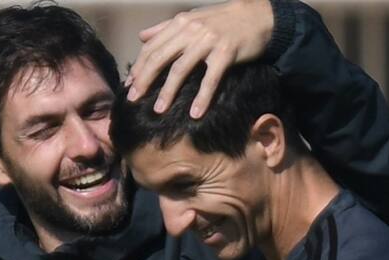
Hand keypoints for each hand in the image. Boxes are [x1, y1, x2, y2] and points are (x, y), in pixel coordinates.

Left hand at [127, 0, 273, 117]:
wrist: (259, 16)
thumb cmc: (224, 20)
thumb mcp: (192, 19)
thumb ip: (166, 28)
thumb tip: (142, 37)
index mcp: (180, 23)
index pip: (152, 46)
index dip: (138, 67)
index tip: (129, 85)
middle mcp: (191, 30)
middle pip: (160, 58)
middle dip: (144, 80)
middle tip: (133, 100)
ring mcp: (209, 41)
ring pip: (181, 69)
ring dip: (168, 92)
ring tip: (158, 110)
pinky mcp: (226, 53)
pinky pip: (210, 79)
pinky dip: (202, 98)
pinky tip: (195, 114)